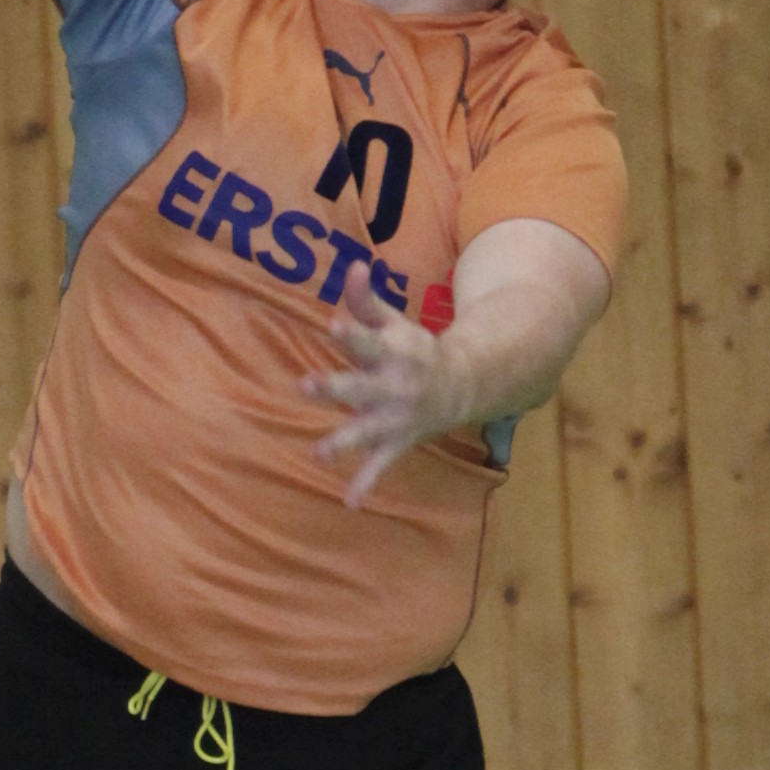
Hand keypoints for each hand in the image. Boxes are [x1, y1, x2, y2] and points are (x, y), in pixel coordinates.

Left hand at [306, 318, 465, 502]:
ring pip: (365, 432)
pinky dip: (366, 485)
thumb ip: (367, 300)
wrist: (462, 386)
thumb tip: (353, 265)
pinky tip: (350, 503)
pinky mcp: (395, 442)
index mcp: (390, 353)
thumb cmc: (414, 350)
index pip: (367, 341)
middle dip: (333, 387)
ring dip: (343, 442)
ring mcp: (394, 418)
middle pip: (358, 387)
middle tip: (307, 384)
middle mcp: (392, 387)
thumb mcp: (395, 322)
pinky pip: (380, 466)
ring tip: (320, 454)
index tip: (334, 326)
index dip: (351, 334)